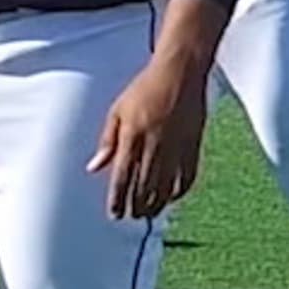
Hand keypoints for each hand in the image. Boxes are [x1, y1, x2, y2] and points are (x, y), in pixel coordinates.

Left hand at [88, 58, 210, 218]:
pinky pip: (188, 175)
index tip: (115, 214)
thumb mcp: (117, 110)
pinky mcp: (193, 143)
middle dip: (136, 206)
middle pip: (144, 186)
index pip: (122, 177)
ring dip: (157, 202)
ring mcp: (176, 145)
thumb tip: (94, 167)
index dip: (118, 199)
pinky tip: (173, 197)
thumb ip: (107, 141)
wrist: (180, 72)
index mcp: (132, 135)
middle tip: (131, 216)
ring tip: (149, 212)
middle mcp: (154, 144)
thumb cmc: (145, 88)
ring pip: (166, 185)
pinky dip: (180, 190)